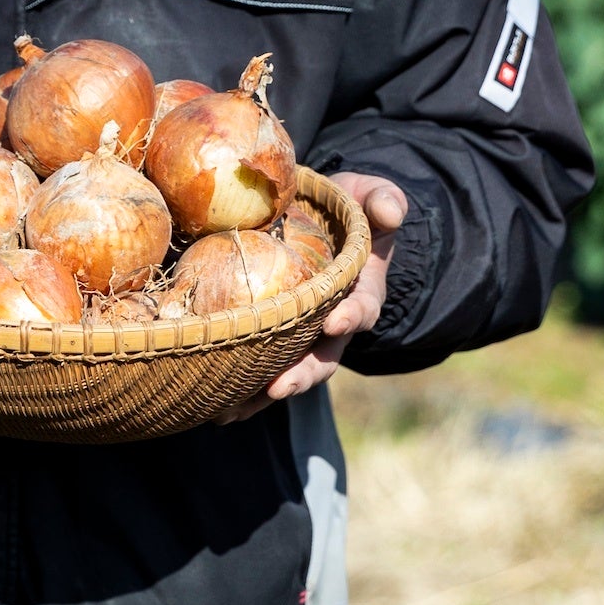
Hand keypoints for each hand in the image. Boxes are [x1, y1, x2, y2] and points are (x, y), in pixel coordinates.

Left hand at [219, 172, 407, 422]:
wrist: (319, 224)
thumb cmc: (345, 207)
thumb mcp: (368, 194)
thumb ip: (382, 198)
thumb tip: (392, 212)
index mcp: (360, 290)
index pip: (363, 308)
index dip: (351, 318)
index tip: (334, 323)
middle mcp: (333, 324)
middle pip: (324, 358)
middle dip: (302, 374)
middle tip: (278, 387)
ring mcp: (304, 337)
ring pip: (289, 373)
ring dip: (263, 395)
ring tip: (231, 410)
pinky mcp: (275, 341)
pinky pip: (259, 369)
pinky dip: (239, 391)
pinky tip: (211, 406)